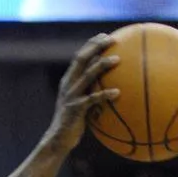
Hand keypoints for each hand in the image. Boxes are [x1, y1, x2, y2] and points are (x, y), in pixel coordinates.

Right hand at [50, 33, 119, 151]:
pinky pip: (93, 99)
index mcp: (68, 81)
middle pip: (81, 59)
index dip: (92, 44)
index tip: (106, 36)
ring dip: (102, 65)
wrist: (59, 140)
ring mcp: (71, 96)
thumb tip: (111, 85)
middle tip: (112, 40)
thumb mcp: (80, 104)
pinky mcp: (76, 109)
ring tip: (118, 59)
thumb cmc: (73, 123)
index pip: (79, 56)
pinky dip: (105, 94)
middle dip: (96, 46)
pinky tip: (118, 93)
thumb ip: (90, 92)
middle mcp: (68, 84)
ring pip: (87, 75)